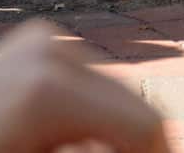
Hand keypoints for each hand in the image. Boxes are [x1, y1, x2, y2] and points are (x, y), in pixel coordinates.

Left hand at [0, 22, 164, 152]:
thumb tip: (148, 143)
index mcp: (50, 89)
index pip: (148, 126)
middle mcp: (52, 48)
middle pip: (135, 106)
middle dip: (130, 144)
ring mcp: (42, 40)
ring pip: (114, 94)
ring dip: (108, 132)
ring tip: (69, 150)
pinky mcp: (34, 43)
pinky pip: (87, 82)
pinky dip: (85, 115)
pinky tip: (55, 139)